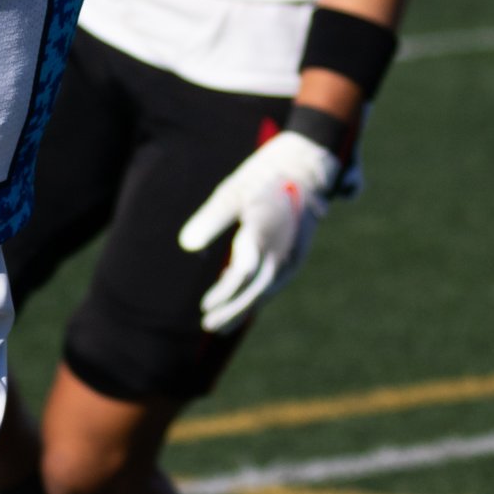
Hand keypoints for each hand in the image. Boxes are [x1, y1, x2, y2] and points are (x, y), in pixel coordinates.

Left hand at [178, 129, 344, 331]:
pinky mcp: (297, 255)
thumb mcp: (233, 191)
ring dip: (245, 306)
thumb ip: (211, 219)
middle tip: (209, 326)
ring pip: (267, 289)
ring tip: (221, 322)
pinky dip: (256, 291)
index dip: (224, 294)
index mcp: (265, 232)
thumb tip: (186, 244)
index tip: (205, 306)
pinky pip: (275, 280)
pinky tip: (237, 294)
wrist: (307, 168)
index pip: (243, 273)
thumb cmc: (263, 177)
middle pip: (257, 290)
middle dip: (233, 311)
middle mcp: (282, 248)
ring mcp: (293, 253)